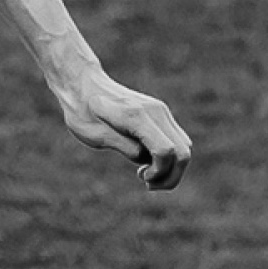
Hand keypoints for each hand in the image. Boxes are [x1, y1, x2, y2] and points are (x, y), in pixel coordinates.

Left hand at [54, 72, 192, 189]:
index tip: (141, 176)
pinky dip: (169, 157)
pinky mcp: (160, 114)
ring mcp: (161, 111)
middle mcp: (155, 111)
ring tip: (146, 174)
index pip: (165, 151)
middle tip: (148, 183)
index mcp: (136, 117)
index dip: (159, 172)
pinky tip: (148, 162)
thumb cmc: (83, 112)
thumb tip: (149, 161)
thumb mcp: (96, 137)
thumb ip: (126, 148)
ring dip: (171, 168)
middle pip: (183, 152)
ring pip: (184, 147)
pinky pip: (177, 140)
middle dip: (171, 176)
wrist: (83, 85)